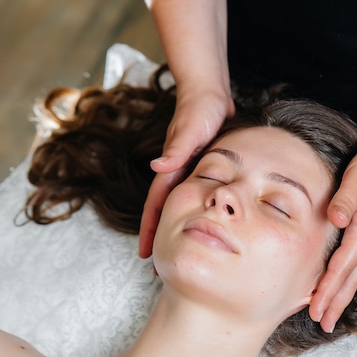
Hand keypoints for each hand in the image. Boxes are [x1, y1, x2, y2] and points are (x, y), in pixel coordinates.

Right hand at [139, 88, 234, 257]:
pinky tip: (201, 219)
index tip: (147, 256)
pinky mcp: (202, 164)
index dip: (151, 231)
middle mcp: (176, 171)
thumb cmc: (201, 109)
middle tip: (162, 266)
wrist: (209, 90)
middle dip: (161, 237)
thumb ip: (177, 149)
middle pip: (166, 211)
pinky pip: (195, 193)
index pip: (157, 207)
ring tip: (180, 248)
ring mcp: (188, 168)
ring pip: (180, 205)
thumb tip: (157, 167)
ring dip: (177, 225)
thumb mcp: (191, 130)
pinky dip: (193, 209)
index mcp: (172, 168)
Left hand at [309, 135, 356, 331]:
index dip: (326, 290)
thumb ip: (344, 200)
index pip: (341, 267)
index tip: (314, 309)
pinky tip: (349, 282)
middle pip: (351, 279)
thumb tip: (334, 220)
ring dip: (345, 294)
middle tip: (322, 324)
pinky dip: (353, 278)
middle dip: (335, 302)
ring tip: (333, 312)